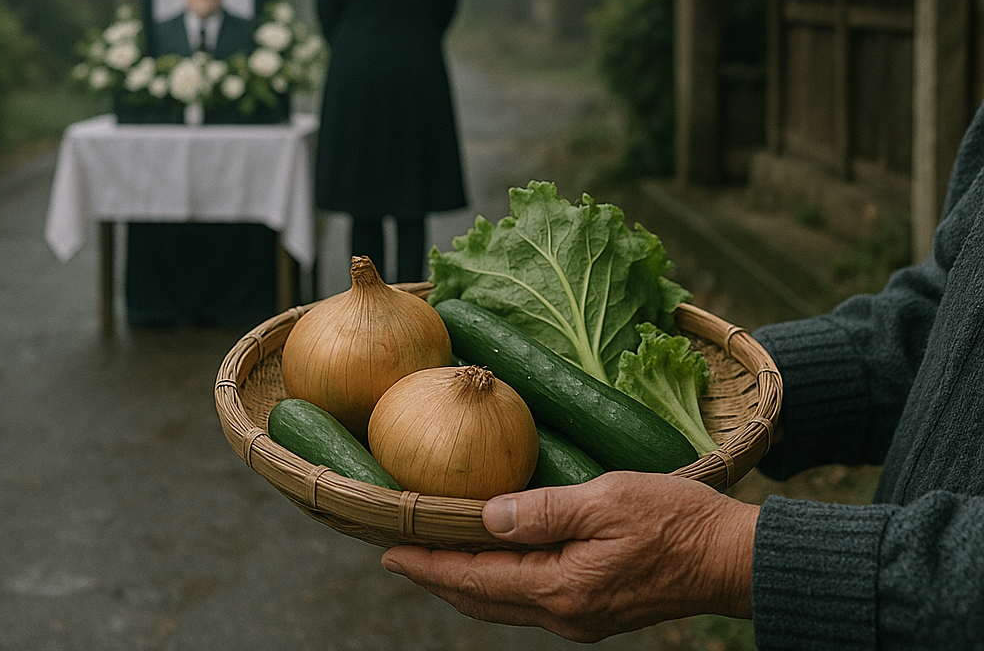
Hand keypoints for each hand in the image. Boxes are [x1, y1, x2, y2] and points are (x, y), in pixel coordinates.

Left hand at [381, 471, 759, 642]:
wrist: (729, 559)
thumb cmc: (674, 520)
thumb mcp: (606, 501)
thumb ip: (543, 512)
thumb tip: (487, 517)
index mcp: (561, 589)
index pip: (475, 579)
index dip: (429, 564)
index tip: (389, 550)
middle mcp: (564, 613)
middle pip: (481, 599)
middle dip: (436, 577)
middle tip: (399, 552)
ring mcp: (580, 617)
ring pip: (502, 603)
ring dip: (464, 582)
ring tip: (435, 557)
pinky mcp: (595, 609)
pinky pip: (528, 600)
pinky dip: (497, 582)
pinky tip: (493, 562)